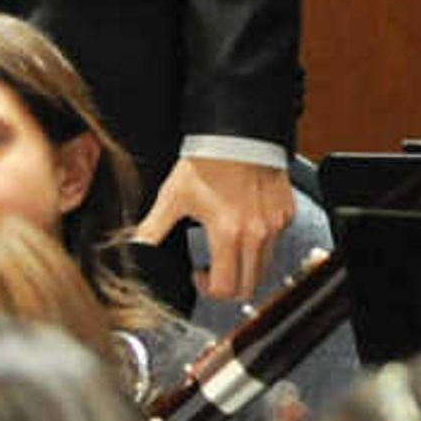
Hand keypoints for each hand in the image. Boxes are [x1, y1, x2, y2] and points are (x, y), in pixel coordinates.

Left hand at [138, 155, 291, 302]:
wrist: (238, 132)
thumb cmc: (208, 160)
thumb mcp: (174, 196)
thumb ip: (152, 229)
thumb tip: (135, 249)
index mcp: (228, 233)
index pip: (226, 288)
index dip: (208, 289)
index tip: (199, 274)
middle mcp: (257, 234)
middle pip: (248, 287)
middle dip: (228, 286)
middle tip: (213, 269)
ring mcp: (275, 225)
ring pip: (264, 267)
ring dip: (245, 267)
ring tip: (227, 248)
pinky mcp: (286, 214)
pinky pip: (275, 242)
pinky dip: (261, 243)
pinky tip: (244, 226)